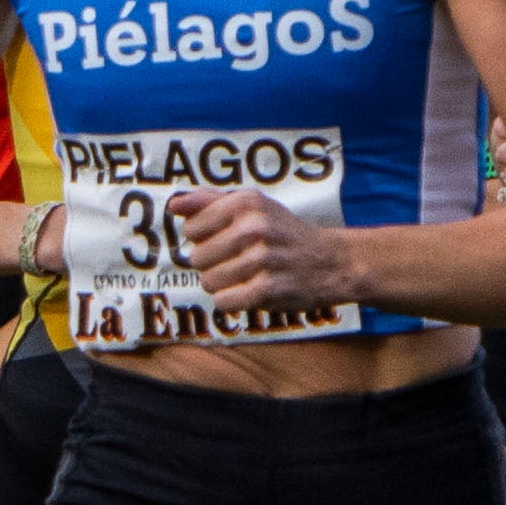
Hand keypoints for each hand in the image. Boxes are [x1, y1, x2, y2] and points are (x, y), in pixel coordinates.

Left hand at [175, 185, 359, 313]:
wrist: (330, 261)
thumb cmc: (284, 233)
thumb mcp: (254, 206)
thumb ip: (211, 202)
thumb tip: (174, 204)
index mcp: (246, 203)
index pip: (191, 228)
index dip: (202, 238)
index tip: (224, 239)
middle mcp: (253, 228)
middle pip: (196, 258)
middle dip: (211, 264)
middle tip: (237, 261)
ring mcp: (260, 260)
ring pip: (208, 282)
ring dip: (222, 284)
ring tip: (244, 276)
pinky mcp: (266, 290)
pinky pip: (223, 302)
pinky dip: (232, 301)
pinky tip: (249, 291)